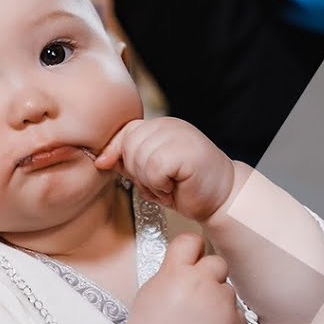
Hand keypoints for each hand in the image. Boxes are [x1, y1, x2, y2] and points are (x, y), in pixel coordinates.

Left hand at [95, 117, 235, 222]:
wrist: (223, 198)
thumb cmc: (187, 187)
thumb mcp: (151, 172)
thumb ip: (130, 162)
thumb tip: (101, 159)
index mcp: (161, 127)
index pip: (127, 130)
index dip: (113, 149)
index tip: (105, 165)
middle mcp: (170, 125)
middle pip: (129, 144)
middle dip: (136, 171)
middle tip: (157, 184)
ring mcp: (179, 136)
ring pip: (140, 158)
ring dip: (149, 181)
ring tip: (168, 186)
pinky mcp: (186, 151)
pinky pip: (155, 169)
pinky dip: (160, 185)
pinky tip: (175, 187)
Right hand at [126, 232, 243, 323]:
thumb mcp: (152, 289)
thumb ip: (172, 271)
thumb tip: (190, 262)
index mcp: (177, 271)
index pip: (192, 240)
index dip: (192, 250)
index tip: (191, 259)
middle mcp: (202, 281)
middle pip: (217, 262)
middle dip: (209, 275)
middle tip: (197, 296)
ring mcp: (222, 302)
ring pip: (227, 290)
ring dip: (218, 300)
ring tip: (200, 321)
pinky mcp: (237, 323)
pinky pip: (236, 313)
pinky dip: (226, 321)